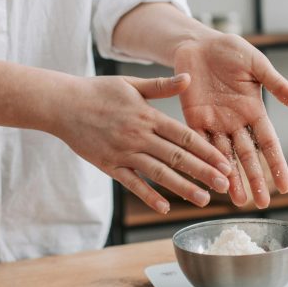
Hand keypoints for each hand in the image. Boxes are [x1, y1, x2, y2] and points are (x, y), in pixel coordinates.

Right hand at [52, 74, 231, 213]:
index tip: (225, 162)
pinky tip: (165, 207)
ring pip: (159, 173)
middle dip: (204, 172)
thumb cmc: (98, 91)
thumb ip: (162, 86)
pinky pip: (132, 183)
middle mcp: (139, 136)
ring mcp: (124, 152)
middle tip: (225, 185)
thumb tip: (189, 79)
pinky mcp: (109, 165)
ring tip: (203, 199)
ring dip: (183, 187)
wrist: (61, 104)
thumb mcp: (132, 83)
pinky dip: (148, 195)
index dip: (207, 150)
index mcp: (148, 116)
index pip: (184, 136)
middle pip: (177, 156)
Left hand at [173, 34, 287, 208]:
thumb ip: (278, 85)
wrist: (199, 42)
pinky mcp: (192, 118)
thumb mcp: (258, 65)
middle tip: (262, 204)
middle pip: (247, 156)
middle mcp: (235, 121)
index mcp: (254, 110)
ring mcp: (214, 122)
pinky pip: (198, 143)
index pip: (268, 143)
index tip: (286, 186)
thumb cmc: (231, 51)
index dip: (276, 164)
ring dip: (230, 178)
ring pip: (223, 156)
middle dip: (255, 179)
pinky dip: (203, 160)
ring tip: (237, 201)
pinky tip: (209, 179)